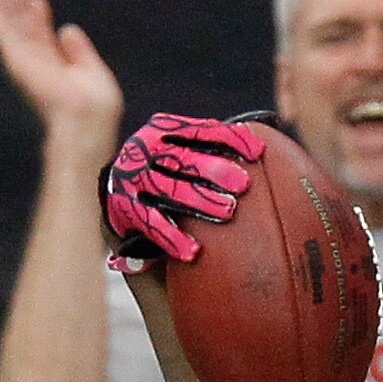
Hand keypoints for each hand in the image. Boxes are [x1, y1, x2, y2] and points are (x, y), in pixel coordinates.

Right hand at [0, 0, 124, 147]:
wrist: (87, 120)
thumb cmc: (96, 107)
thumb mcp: (93, 72)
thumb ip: (80, 51)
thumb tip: (68, 29)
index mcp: (53, 63)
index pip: (41, 33)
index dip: (38, 14)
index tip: (38, 0)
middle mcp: (34, 58)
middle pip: (21, 17)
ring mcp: (24, 56)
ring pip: (9, 16)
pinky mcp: (16, 57)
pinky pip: (3, 27)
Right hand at [101, 114, 268, 270]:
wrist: (118, 187)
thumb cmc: (167, 169)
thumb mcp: (184, 151)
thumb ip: (214, 147)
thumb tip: (263, 151)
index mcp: (163, 130)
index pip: (200, 130)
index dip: (231, 139)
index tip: (259, 153)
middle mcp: (144, 149)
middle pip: (182, 158)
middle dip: (214, 170)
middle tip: (243, 184)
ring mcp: (132, 177)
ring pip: (168, 188)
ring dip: (199, 200)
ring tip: (228, 211)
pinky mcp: (122, 206)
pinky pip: (150, 223)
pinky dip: (172, 237)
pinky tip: (193, 251)